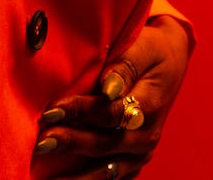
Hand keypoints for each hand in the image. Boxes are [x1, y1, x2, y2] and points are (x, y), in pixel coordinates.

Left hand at [32, 15, 190, 177]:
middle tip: (42, 141)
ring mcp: (140, 153)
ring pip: (105, 170)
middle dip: (71, 142)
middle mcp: (146, 136)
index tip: (52, 110)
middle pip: (105, 145)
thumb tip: (108, 87)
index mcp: (149, 106)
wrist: (170, 61)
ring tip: (46, 165)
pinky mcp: (132, 160)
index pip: (110, 114)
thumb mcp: (143, 47)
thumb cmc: (151, 49)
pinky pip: (108, 177)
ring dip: (75, 171)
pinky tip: (62, 178)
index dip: (80, 113)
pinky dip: (86, 178)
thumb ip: (124, 66)